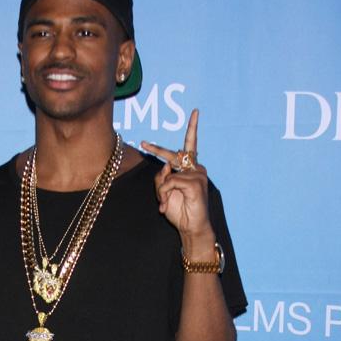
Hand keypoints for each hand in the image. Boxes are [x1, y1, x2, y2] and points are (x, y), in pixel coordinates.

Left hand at [141, 109, 214, 254]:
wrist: (192, 227)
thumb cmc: (180, 210)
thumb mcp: (165, 192)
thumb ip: (163, 177)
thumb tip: (165, 167)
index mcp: (190, 169)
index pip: (190, 145)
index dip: (192, 128)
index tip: (195, 112)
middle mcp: (196, 168)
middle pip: (173, 154)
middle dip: (156, 149)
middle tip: (143, 143)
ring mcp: (197, 174)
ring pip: (167, 174)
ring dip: (162, 191)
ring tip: (165, 204)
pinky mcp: (195, 182)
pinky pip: (170, 181)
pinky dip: (164, 194)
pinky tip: (167, 205)